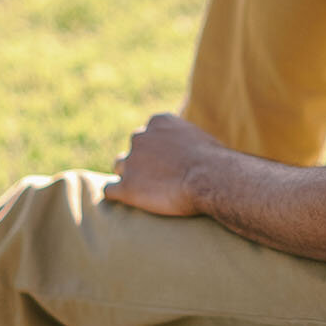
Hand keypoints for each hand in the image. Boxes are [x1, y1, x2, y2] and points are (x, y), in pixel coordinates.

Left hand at [105, 113, 223, 216]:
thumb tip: (188, 151)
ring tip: (146, 192)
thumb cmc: (215, 161)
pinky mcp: (126, 186)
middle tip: (158, 179)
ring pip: (120, 168)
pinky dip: (117, 196)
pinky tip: (128, 203)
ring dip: (130, 178)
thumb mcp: (200, 139)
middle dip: (142, 163)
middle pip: (133, 149)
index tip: (166, 163)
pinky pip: (110, 191)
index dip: (155, 151)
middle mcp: (140, 136)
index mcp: (158, 121)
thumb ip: (185, 140)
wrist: (212, 177)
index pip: (148, 134)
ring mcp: (131, 161)